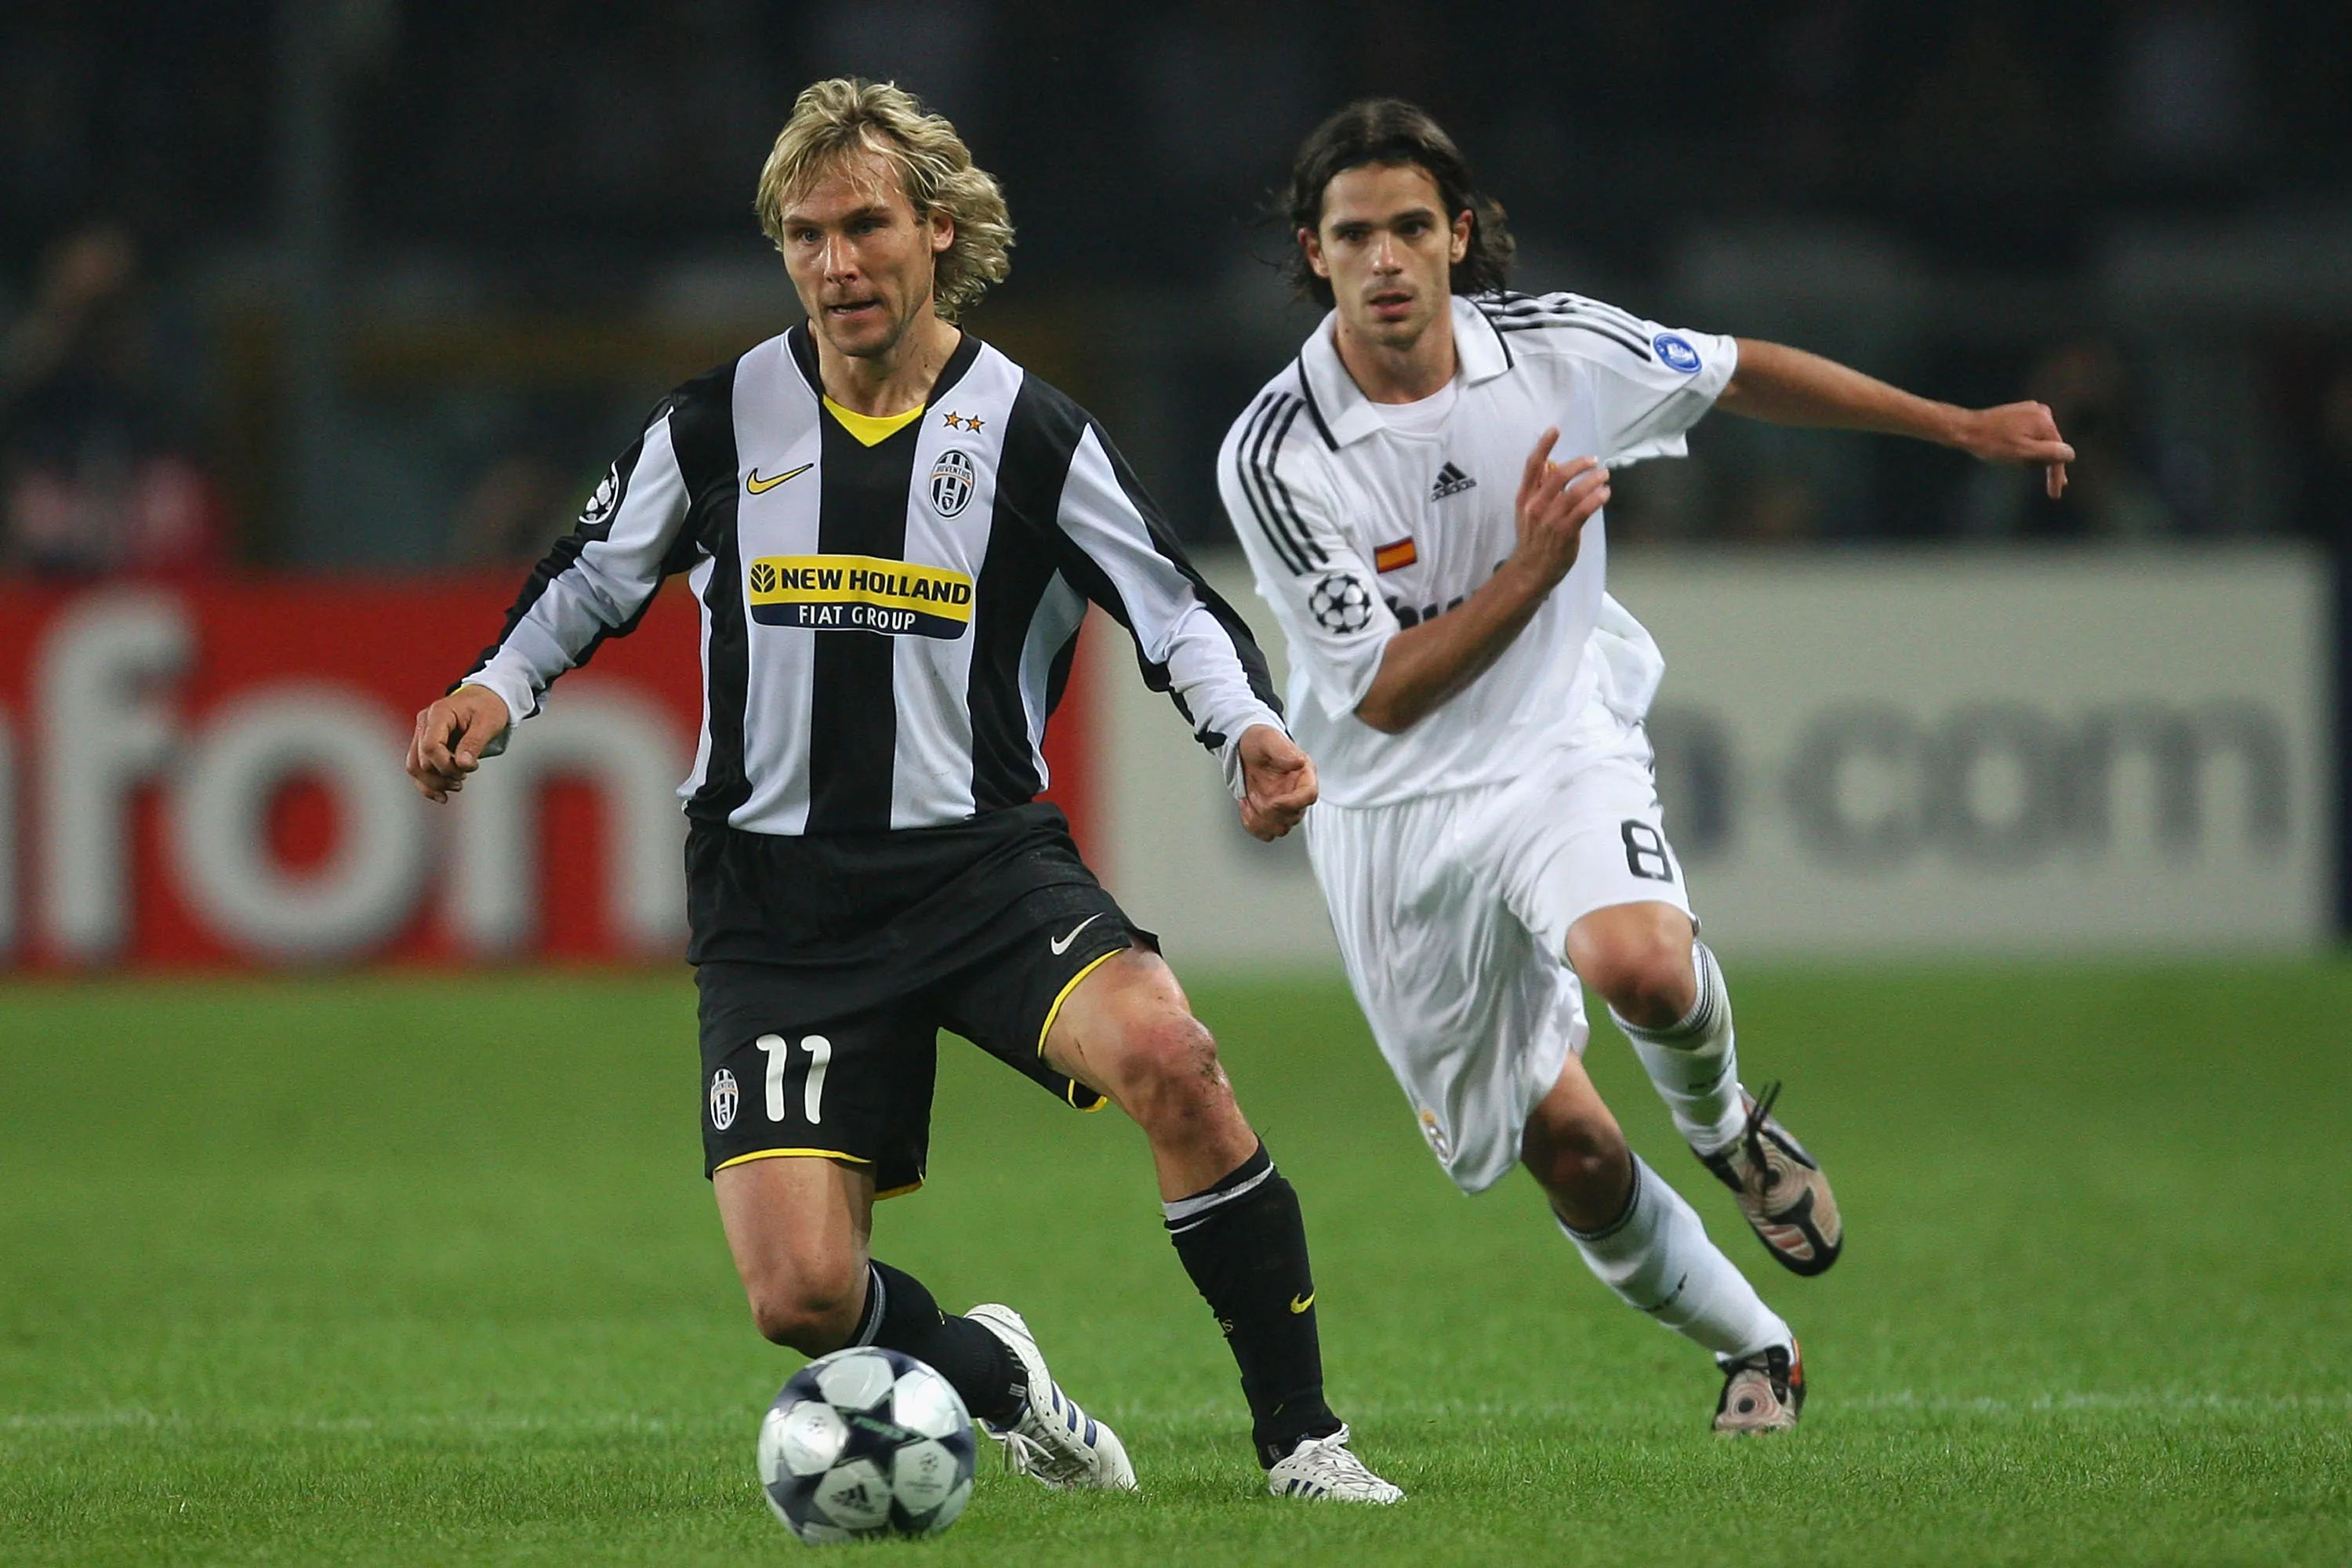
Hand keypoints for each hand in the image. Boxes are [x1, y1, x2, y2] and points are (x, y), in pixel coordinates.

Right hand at [407, 686, 510, 801]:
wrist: (485, 698)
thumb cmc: (488, 707)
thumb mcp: (489, 722)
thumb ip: (474, 743)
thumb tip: (462, 765)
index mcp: (439, 713)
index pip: (431, 746)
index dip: (446, 765)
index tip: (467, 769)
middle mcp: (424, 723)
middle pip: (422, 761)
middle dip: (444, 775)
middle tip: (466, 777)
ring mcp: (422, 734)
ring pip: (415, 767)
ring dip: (434, 783)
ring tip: (457, 786)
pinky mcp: (424, 744)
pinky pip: (418, 768)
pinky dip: (428, 784)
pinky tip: (442, 795)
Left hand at [1237, 724, 1317, 840]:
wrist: (1243, 748)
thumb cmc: (1258, 741)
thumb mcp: (1267, 739)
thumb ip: (1283, 748)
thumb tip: (1298, 761)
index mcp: (1303, 774)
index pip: (1309, 795)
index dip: (1292, 803)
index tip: (1274, 801)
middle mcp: (1296, 792)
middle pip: (1293, 816)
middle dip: (1271, 811)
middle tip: (1255, 796)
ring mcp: (1285, 805)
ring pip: (1281, 828)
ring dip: (1261, 819)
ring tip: (1249, 800)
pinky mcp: (1272, 814)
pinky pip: (1266, 832)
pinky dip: (1253, 825)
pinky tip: (1246, 807)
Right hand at [1510, 429, 1609, 589]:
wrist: (1531, 569)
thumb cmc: (1534, 537)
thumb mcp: (1529, 510)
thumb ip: (1540, 488)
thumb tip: (1552, 465)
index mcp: (1525, 497)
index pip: (1532, 466)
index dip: (1543, 446)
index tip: (1555, 430)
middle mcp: (1535, 506)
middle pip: (1557, 476)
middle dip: (1579, 464)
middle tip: (1594, 460)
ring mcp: (1549, 520)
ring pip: (1573, 492)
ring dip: (1592, 480)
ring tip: (1604, 475)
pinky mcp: (1564, 531)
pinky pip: (1583, 510)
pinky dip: (1596, 498)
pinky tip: (1605, 493)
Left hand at [1957, 401, 2074, 498]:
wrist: (1966, 429)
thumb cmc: (1991, 443)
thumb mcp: (2022, 453)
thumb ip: (2048, 454)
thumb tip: (2070, 454)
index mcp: (2044, 420)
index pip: (2058, 453)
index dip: (2057, 475)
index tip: (2055, 494)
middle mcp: (2041, 411)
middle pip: (2050, 445)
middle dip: (2046, 465)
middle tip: (2052, 488)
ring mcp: (2030, 411)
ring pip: (2040, 441)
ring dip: (2034, 457)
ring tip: (2018, 464)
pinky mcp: (2020, 413)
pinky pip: (2031, 434)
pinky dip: (2027, 447)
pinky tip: (2016, 456)